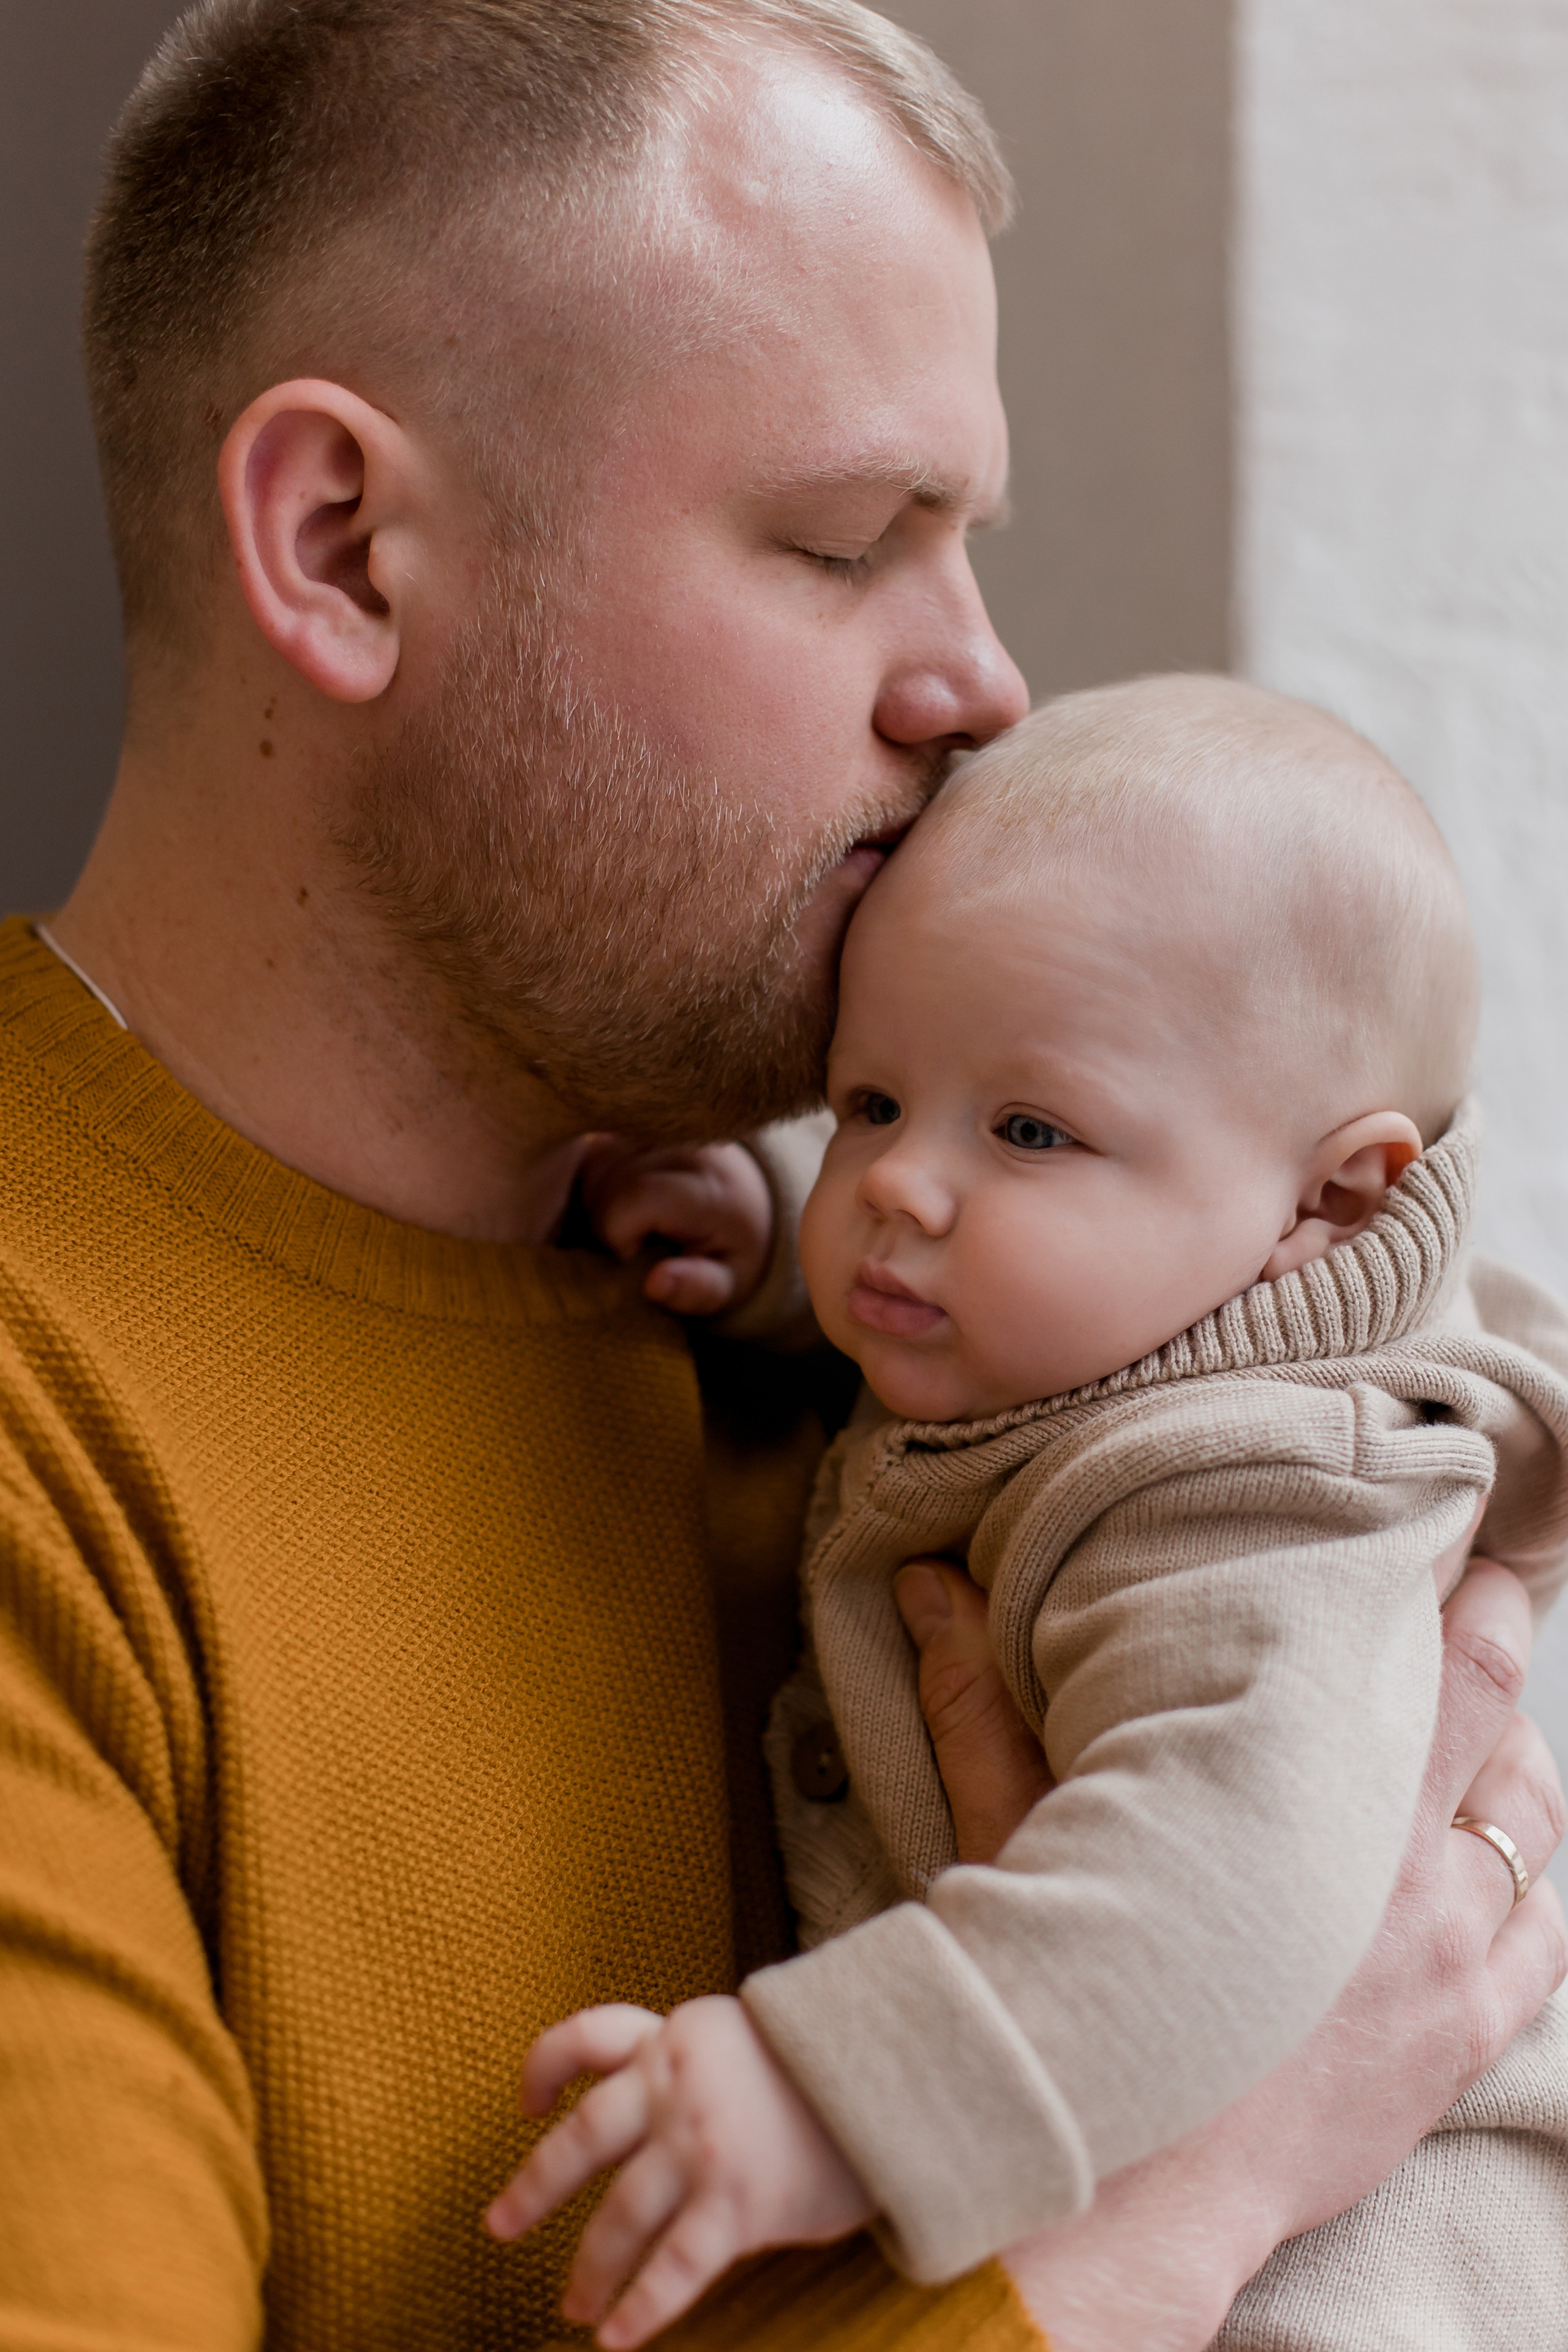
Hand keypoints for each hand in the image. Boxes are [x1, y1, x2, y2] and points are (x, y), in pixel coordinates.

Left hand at [484, 1995, 873, 2348]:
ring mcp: (702, 2145)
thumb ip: (687, 2067)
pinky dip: (641, 2308)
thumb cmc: (822, 2068)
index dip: (546, 2065)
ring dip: (589, 2267)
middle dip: (533, 2186)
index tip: (527, 2104)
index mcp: (675, 2037)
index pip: (589, 2036)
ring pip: (619, 2214)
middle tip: (500, 2226)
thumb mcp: (742, 2041)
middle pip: (582, 2137)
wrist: (896, 2077)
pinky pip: (674, 2265)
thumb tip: (644, 2115)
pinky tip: (619, 2340)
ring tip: (572, 2305)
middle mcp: (675, 2087)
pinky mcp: (737, 2201)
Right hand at [579, 1140, 773, 1315]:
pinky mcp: (639, 1120)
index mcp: (710, 1188)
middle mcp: (685, 1145)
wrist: (747, 1199)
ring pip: (593, 1163)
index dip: (619, 1233)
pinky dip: (595, 1182)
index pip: (637, 1197)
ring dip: (596, 1202)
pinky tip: (618, 1200)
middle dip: (605, 1223)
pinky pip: (592, 1151)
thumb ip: (698, 1289)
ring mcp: (659, 1128)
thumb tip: (655, 1285)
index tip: (634, 1256)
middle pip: (608, 1183)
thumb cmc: (731, 1249)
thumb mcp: (729, 1282)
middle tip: (635, 1243)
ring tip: (630, 1222)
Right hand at [902, 1553, 1567, 2351]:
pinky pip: (1541, 1944)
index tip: (1425, 1545)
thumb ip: (983, 1698)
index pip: (1440, 1655)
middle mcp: (1408, 1869)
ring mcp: (1447, 1959)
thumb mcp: (1020, 1831)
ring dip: (1515, 1765)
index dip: (1447, 1586)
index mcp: (1316, 1794)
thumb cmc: (1072, 1995)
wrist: (1126, 2185)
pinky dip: (1527, 1891)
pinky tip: (1488, 1870)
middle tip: (1470, 1596)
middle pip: (1503, 1719)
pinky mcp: (1459, 2040)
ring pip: (1531, 1827)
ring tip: (1478, 1732)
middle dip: (1492, 1638)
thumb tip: (928, 1586)